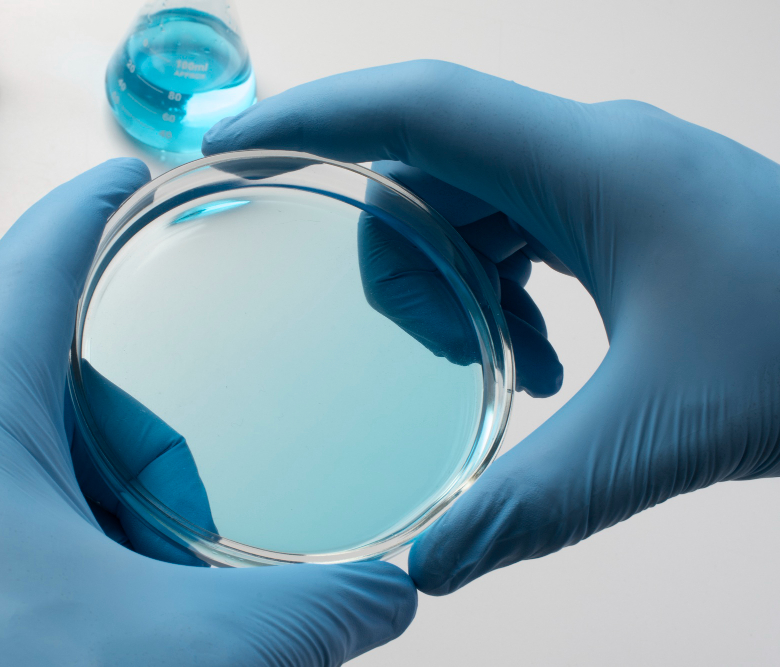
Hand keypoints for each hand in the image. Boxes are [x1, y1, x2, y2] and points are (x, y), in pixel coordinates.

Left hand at [0, 159, 415, 664]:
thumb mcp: (190, 657)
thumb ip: (305, 616)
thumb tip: (390, 596)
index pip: (19, 281)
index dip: (77, 212)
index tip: (129, 174)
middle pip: (18, 366)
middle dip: (104, 349)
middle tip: (184, 347)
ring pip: (12, 455)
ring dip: (92, 447)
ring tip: (172, 458)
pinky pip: (1, 524)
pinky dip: (73, 517)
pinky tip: (131, 555)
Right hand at [203, 60, 779, 593]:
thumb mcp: (657, 436)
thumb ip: (531, 503)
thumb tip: (431, 567)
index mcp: (589, 166)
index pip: (417, 106)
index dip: (311, 116)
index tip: (229, 147)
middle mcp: (594, 150)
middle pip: (433, 164)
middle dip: (393, 252)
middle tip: (413, 347)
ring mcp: (617, 175)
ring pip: (477, 199)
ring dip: (457, 282)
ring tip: (497, 370)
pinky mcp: (634, 210)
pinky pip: (526, 227)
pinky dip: (506, 292)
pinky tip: (544, 367)